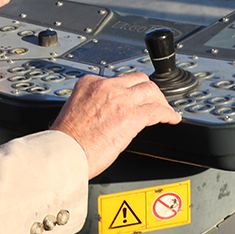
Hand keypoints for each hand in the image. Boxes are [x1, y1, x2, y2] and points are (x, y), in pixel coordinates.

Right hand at [50, 73, 181, 178]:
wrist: (63, 153)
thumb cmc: (65, 140)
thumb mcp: (74, 110)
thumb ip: (92, 105)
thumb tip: (104, 113)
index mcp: (89, 83)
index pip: (118, 80)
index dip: (129, 90)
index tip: (133, 98)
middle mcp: (106, 87)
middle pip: (138, 80)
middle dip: (148, 91)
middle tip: (154, 101)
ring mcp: (120, 100)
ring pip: (150, 91)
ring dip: (160, 100)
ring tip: (165, 110)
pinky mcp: (131, 117)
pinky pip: (157, 111)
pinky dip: (168, 114)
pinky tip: (171, 118)